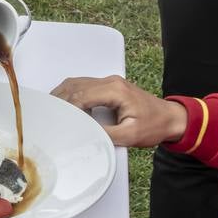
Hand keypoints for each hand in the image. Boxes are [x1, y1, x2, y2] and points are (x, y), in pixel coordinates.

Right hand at [52, 76, 187, 147]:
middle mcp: (110, 82)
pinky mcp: (109, 87)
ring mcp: (109, 82)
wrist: (171, 118)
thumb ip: (106, 135)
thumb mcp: (131, 136)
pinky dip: (70, 93)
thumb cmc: (155, 126)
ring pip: (77, 83)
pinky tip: (63, 104)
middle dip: (59, 100)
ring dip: (62, 95)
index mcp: (115, 90)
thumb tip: (84, 135)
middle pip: (75, 86)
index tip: (56, 121)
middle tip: (46, 115)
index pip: (81, 96)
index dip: (66, 108)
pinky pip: (83, 85)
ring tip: (50, 110)